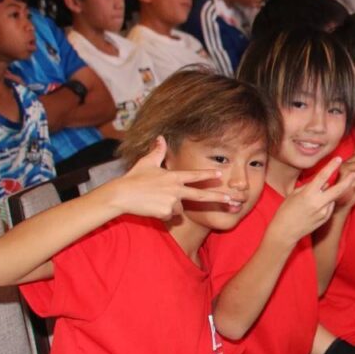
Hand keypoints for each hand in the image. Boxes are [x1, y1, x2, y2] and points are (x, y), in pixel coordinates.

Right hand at [105, 136, 233, 219]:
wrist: (121, 195)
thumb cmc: (133, 178)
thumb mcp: (146, 163)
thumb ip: (157, 152)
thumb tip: (160, 137)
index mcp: (173, 177)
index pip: (194, 176)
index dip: (207, 175)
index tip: (220, 174)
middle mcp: (175, 189)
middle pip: (201, 195)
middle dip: (218, 198)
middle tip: (233, 200)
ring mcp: (171, 202)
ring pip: (179, 208)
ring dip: (171, 206)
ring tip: (155, 200)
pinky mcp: (166, 213)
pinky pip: (171, 216)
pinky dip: (164, 214)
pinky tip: (153, 208)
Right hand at [272, 154, 354, 244]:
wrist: (285, 231)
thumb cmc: (286, 210)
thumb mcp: (295, 194)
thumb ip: (311, 186)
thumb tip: (325, 183)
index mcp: (308, 194)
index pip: (323, 176)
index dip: (332, 166)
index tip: (338, 158)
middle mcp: (318, 203)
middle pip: (338, 189)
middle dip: (348, 181)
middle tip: (354, 174)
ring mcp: (323, 212)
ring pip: (332, 198)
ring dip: (329, 195)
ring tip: (313, 201)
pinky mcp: (325, 219)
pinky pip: (330, 206)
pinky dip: (326, 203)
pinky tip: (315, 208)